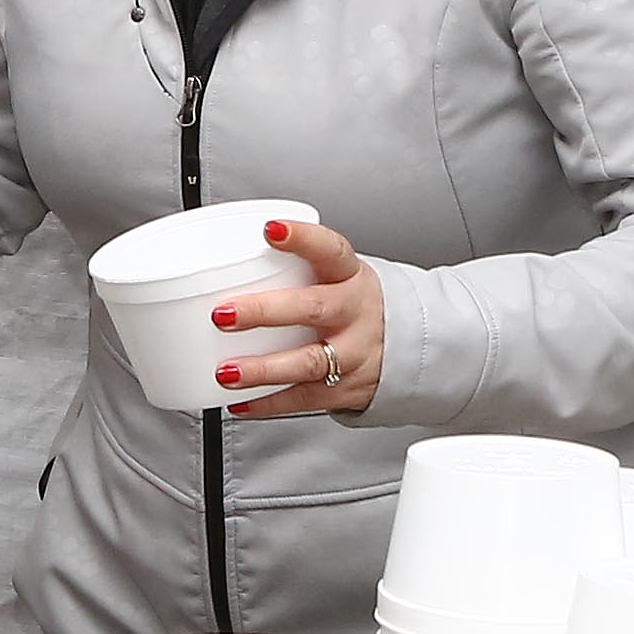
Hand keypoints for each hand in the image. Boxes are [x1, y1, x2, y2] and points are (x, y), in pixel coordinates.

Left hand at [220, 217, 385, 417]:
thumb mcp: (339, 276)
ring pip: (308, 362)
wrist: (410, 347)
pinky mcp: (345, 388)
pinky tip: (240, 401)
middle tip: (223, 314)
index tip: (272, 230)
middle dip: (264, 312)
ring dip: (263, 369)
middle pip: (312, 309)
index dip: (303, 239)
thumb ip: (296, 267)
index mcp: (350, 276)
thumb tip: (226, 258)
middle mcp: (354, 312)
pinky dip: (268, 403)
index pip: (331, 250)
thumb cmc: (355, 304)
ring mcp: (352, 353)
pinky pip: (303, 398)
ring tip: (228, 371)